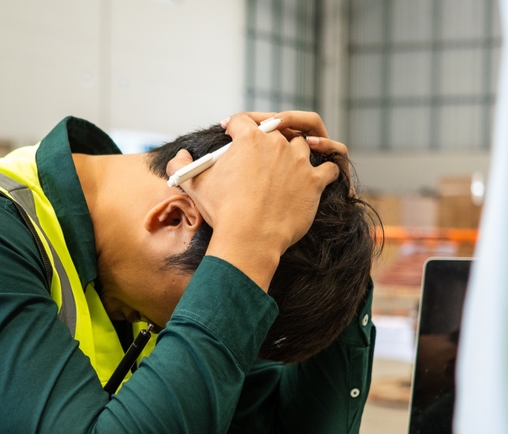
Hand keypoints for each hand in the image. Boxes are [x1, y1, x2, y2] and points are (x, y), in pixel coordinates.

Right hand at [165, 114, 339, 291]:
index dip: (234, 127)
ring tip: (290, 167)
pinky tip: (319, 178)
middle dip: (268, 141)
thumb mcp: (192, 184)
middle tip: (261, 157)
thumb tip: (179, 156)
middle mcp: (277, 143)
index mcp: (248, 138)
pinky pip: (328, 167)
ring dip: (298, 153)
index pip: (242, 121)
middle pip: (276, 131)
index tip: (231, 135)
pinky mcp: (314, 182)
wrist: (249, 237)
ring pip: (304, 146)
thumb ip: (180, 165)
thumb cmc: (221, 210)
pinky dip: (325, 171)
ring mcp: (299, 161)